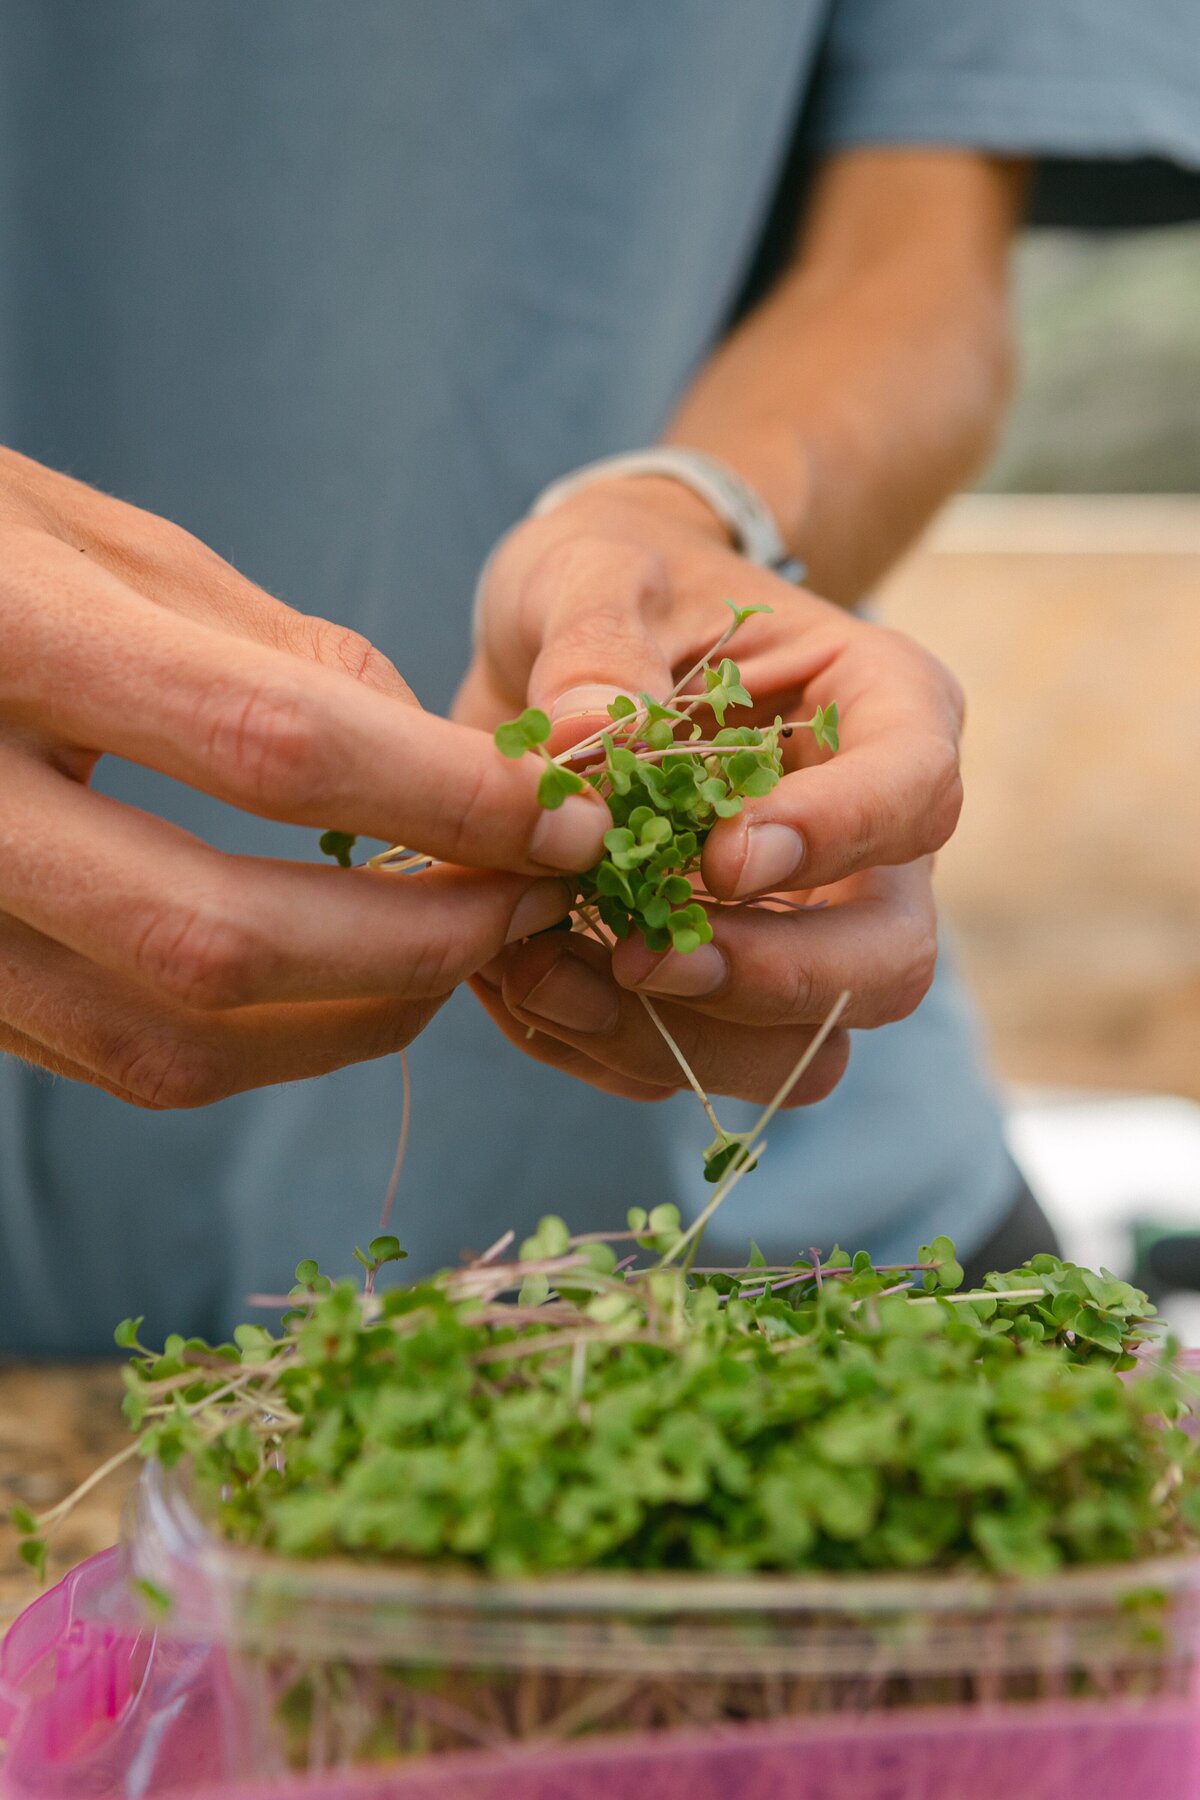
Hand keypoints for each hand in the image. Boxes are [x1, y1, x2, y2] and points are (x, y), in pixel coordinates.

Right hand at [0, 448, 608, 1105]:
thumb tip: (430, 768)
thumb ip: (270, 653)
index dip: (446, 796)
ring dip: (359, 1015)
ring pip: (172, 1040)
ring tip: (463, 945)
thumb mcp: (101, 543)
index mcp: (0, 639)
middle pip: (219, 939)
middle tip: (535, 899)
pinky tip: (351, 977)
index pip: (267, 745)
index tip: (572, 811)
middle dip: (419, 941)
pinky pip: (127, 1057)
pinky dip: (271, 1038)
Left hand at [457, 476, 962, 1106]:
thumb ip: (595, 645)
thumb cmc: (615, 580)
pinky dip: (606, 1046)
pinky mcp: (726, 985)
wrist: (570, 639)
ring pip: (806, 1049)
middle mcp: (867, 843)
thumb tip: (589, 740)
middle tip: (642, 956)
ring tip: (545, 975)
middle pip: (889, 961)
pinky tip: (523, 980)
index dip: (835, 840)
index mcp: (881, 714)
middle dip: (769, 980)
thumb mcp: (593, 572)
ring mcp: (805, 927)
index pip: (916, 794)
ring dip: (678, 1039)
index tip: (722, 856)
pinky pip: (697, 1064)